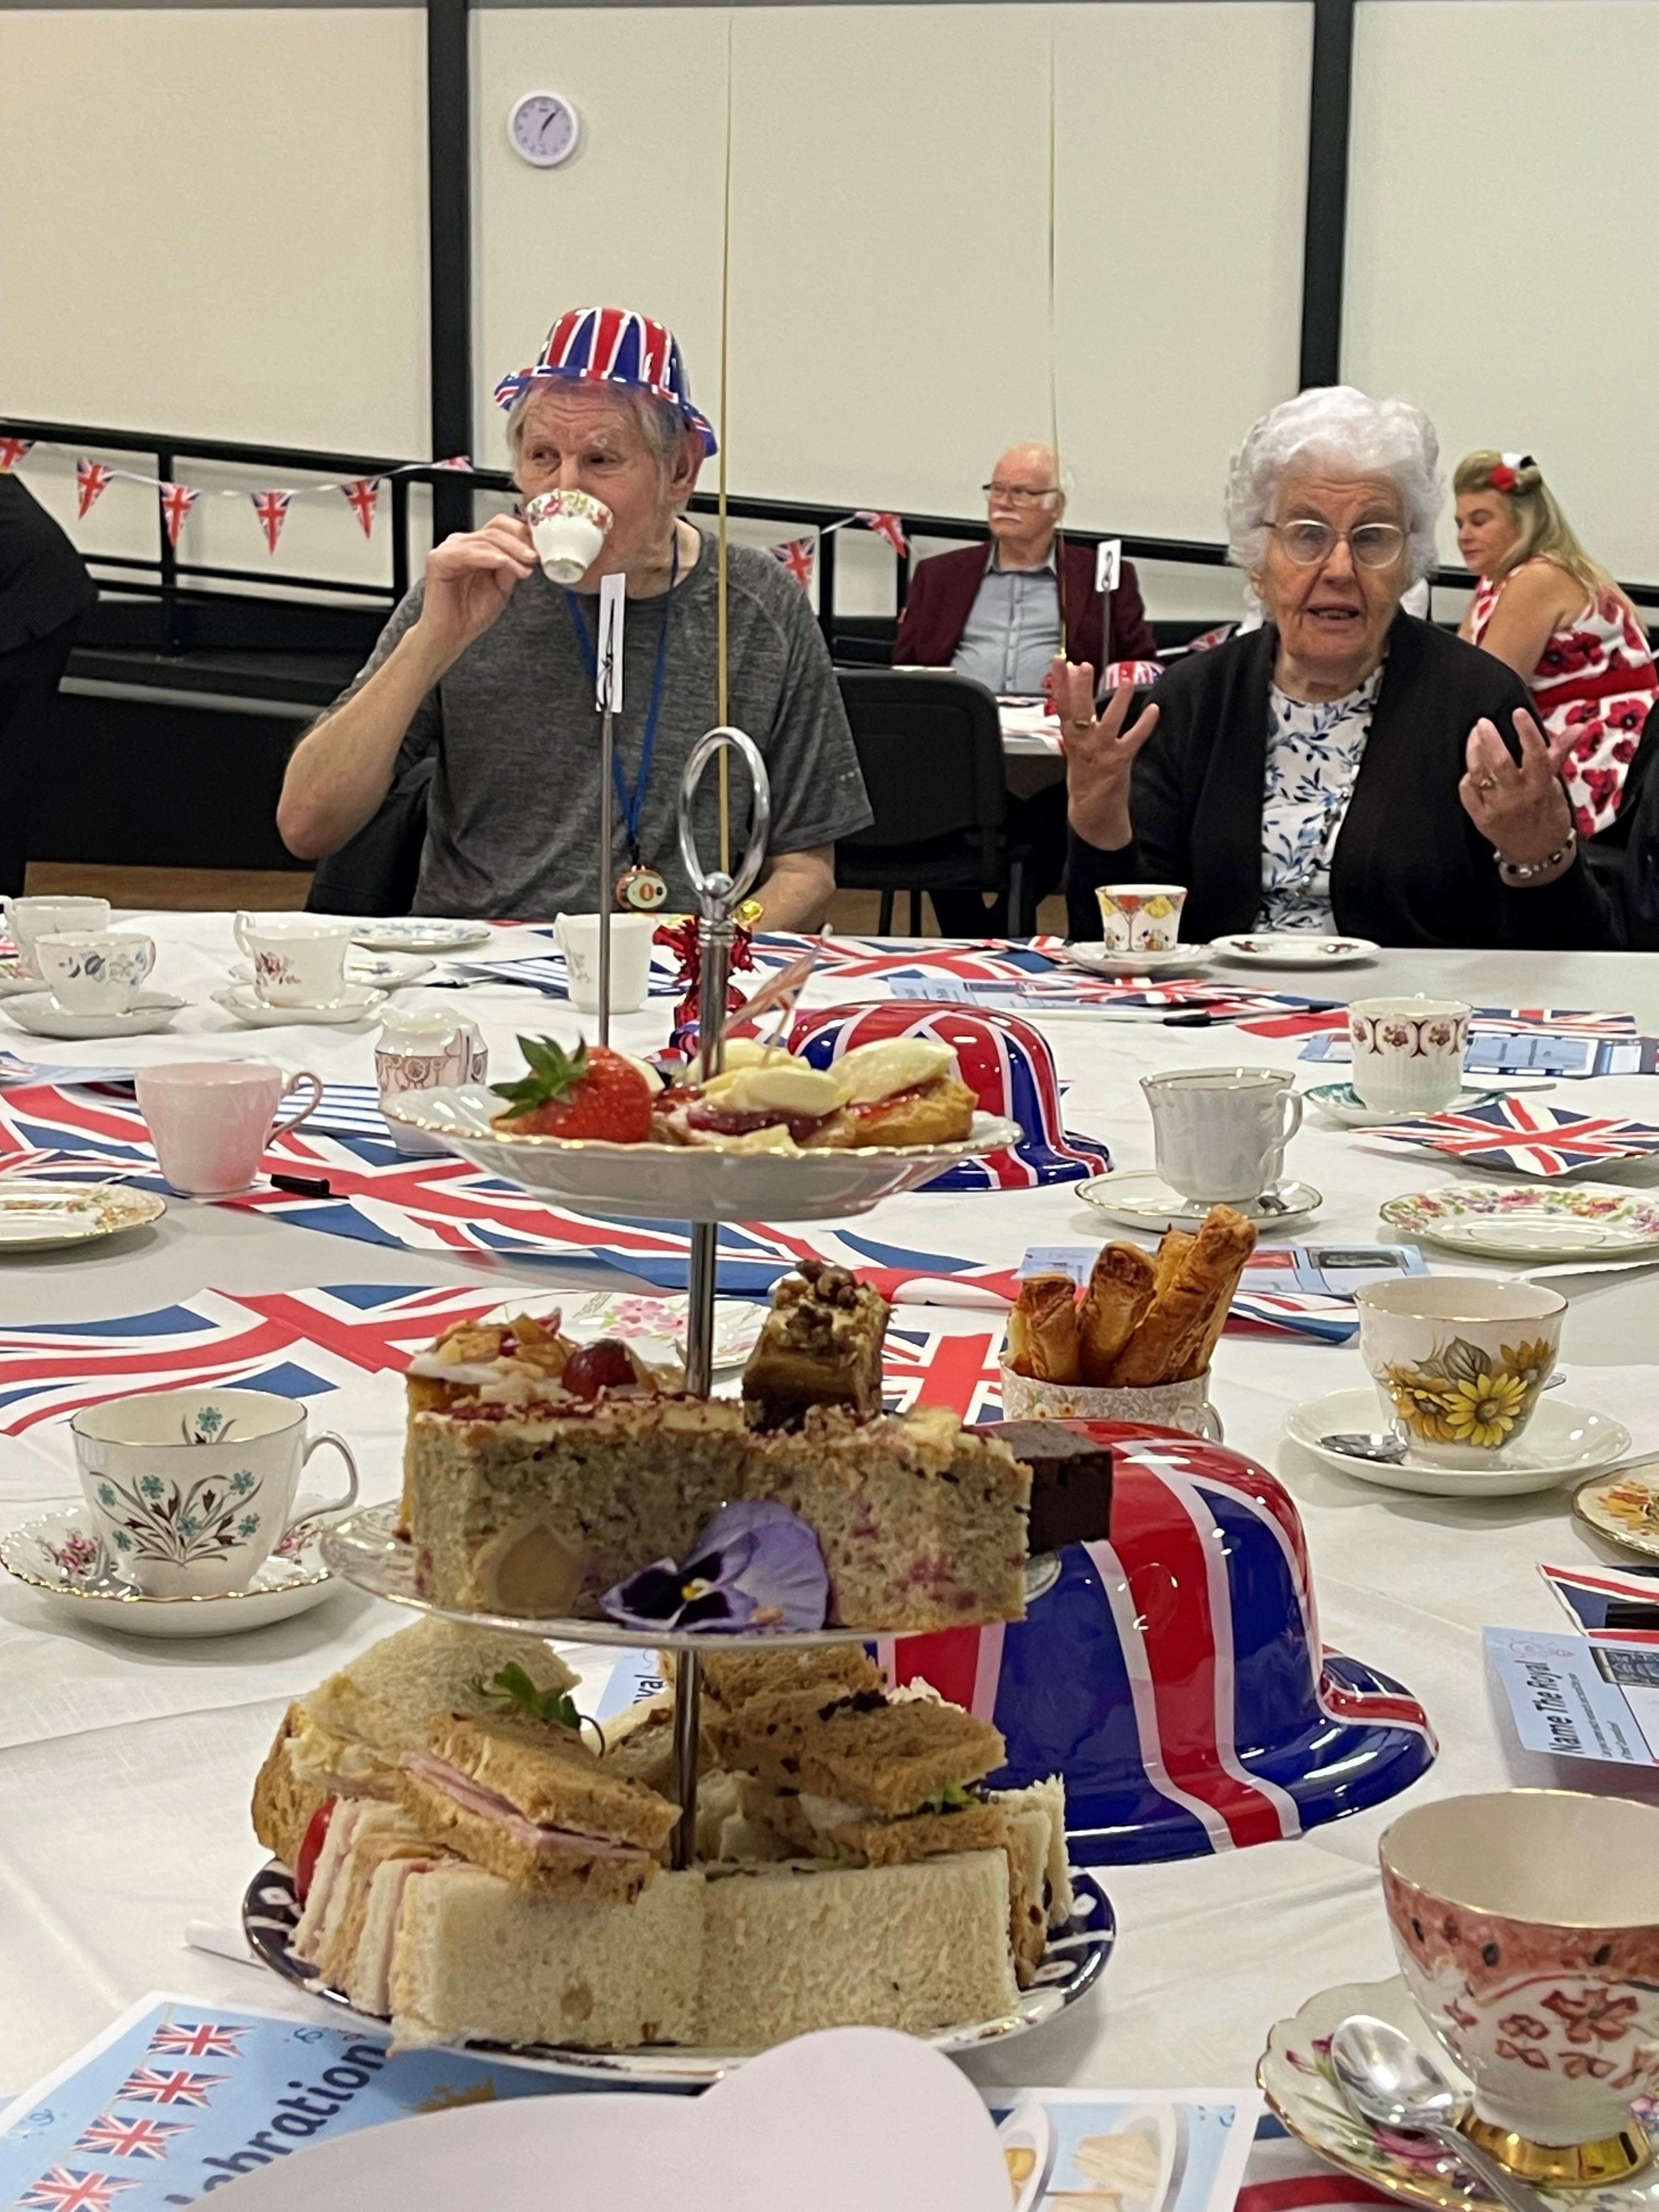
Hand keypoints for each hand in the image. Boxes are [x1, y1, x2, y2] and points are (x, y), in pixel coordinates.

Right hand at [415, 514, 536, 667]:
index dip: (522, 533)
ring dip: (510, 553)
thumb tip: (527, 552)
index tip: (539, 547)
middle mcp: (463, 544)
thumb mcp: (502, 587)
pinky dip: (490, 557)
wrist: (452, 634)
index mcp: (478, 547)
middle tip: (534, 558)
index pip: (501, 527)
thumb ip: (512, 567)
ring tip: (524, 568)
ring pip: (486, 539)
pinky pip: (469, 552)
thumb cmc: (472, 613)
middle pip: (496, 530)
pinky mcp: (439, 558)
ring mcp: (450, 549)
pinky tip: (504, 564)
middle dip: (519, 543)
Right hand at [1054, 658, 1160, 851]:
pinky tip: (1153, 709)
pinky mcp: (1119, 761)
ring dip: (1117, 700)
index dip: (1060, 683)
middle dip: (1080, 687)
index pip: (1061, 705)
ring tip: (1125, 680)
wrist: (1092, 812)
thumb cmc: (1084, 780)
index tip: (1061, 663)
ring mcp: (1102, 752)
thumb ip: (1073, 726)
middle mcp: (1084, 743)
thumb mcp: (1071, 751)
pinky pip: (1134, 739)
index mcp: (1071, 739)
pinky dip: (1144, 724)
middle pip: (1079, 710)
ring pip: (1109, 722)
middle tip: (1084, 666)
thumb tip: (1070, 702)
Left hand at [1461, 708, 1575, 875]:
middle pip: (1500, 763)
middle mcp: (1518, 797)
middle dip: (1489, 739)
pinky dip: (1468, 776)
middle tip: (1483, 722)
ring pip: (1479, 774)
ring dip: (1473, 752)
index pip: (1536, 754)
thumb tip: (1579, 727)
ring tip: (1474, 736)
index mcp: (1540, 786)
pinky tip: (1472, 767)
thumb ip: (1558, 753)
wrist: (1536, 852)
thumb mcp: (1555, 784)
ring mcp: (1497, 808)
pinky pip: (1468, 791)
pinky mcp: (1481, 818)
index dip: (1527, 732)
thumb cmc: (1547, 812)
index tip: (1518, 713)